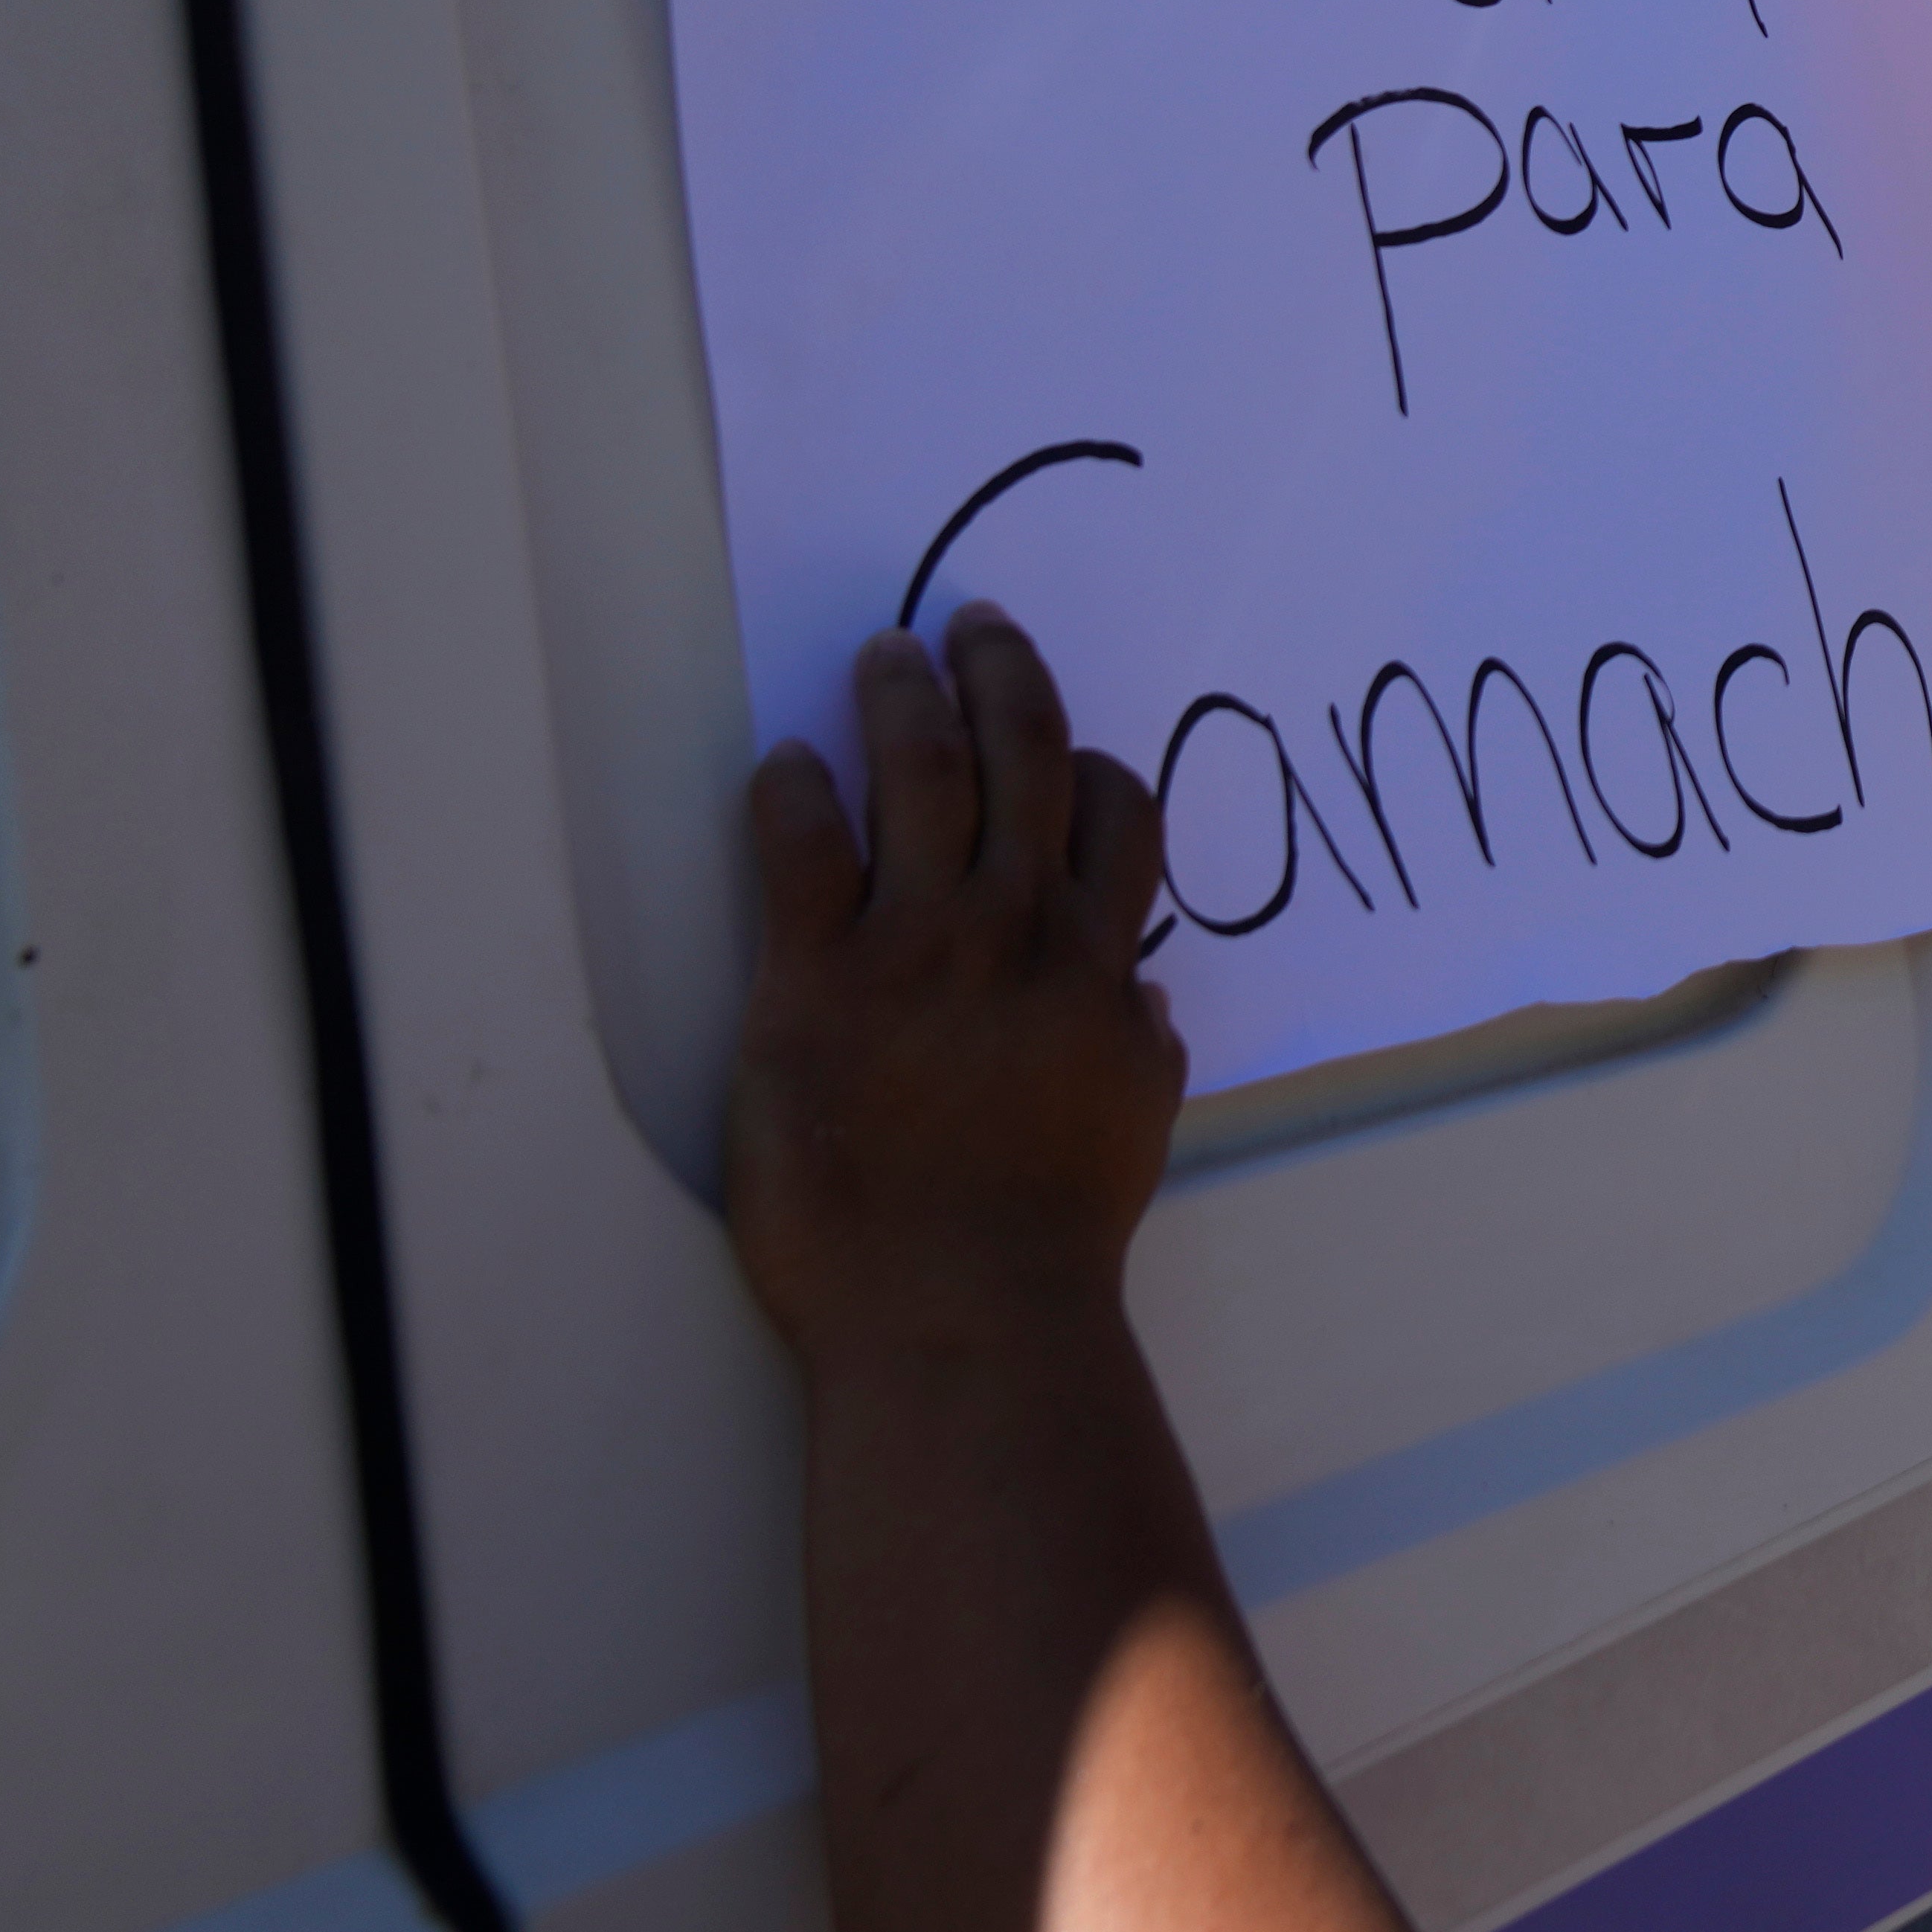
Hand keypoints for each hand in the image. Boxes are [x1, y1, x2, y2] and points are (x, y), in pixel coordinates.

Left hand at [730, 606, 1182, 1378]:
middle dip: (1002, 674)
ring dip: (905, 696)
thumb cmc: (1049, 1236)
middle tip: (976, 623)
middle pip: (1023, 756)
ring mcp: (915, 947)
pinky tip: (790, 763)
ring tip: (886, 653)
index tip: (1066, 738)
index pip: (1114, 813)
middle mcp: (1015, 928)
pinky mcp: (813, 982)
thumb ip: (1141, 1044)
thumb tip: (1141, 993)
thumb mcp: (1132, 1124)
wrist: (957, 1309)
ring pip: (921, 772)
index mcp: (1094, 961)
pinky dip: (796, 790)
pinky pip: (802, 849)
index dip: (1092, 760)